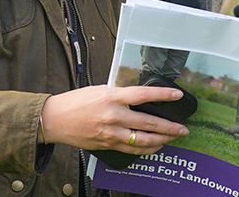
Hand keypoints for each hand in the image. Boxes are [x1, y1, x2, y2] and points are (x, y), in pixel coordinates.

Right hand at [41, 85, 188, 152]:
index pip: (143, 95)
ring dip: (162, 140)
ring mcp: (111, 133)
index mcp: (112, 97)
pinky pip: (132, 149)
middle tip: (183, 128)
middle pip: (149, 122)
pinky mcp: (107, 145)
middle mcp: (113, 116)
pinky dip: (146, 149)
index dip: (163, 94)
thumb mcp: (101, 90)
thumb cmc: (76, 102)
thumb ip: (121, 94)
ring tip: (173, 138)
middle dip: (170, 127)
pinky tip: (155, 146)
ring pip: (143, 140)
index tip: (177, 94)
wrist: (55, 119)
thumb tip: (140, 97)